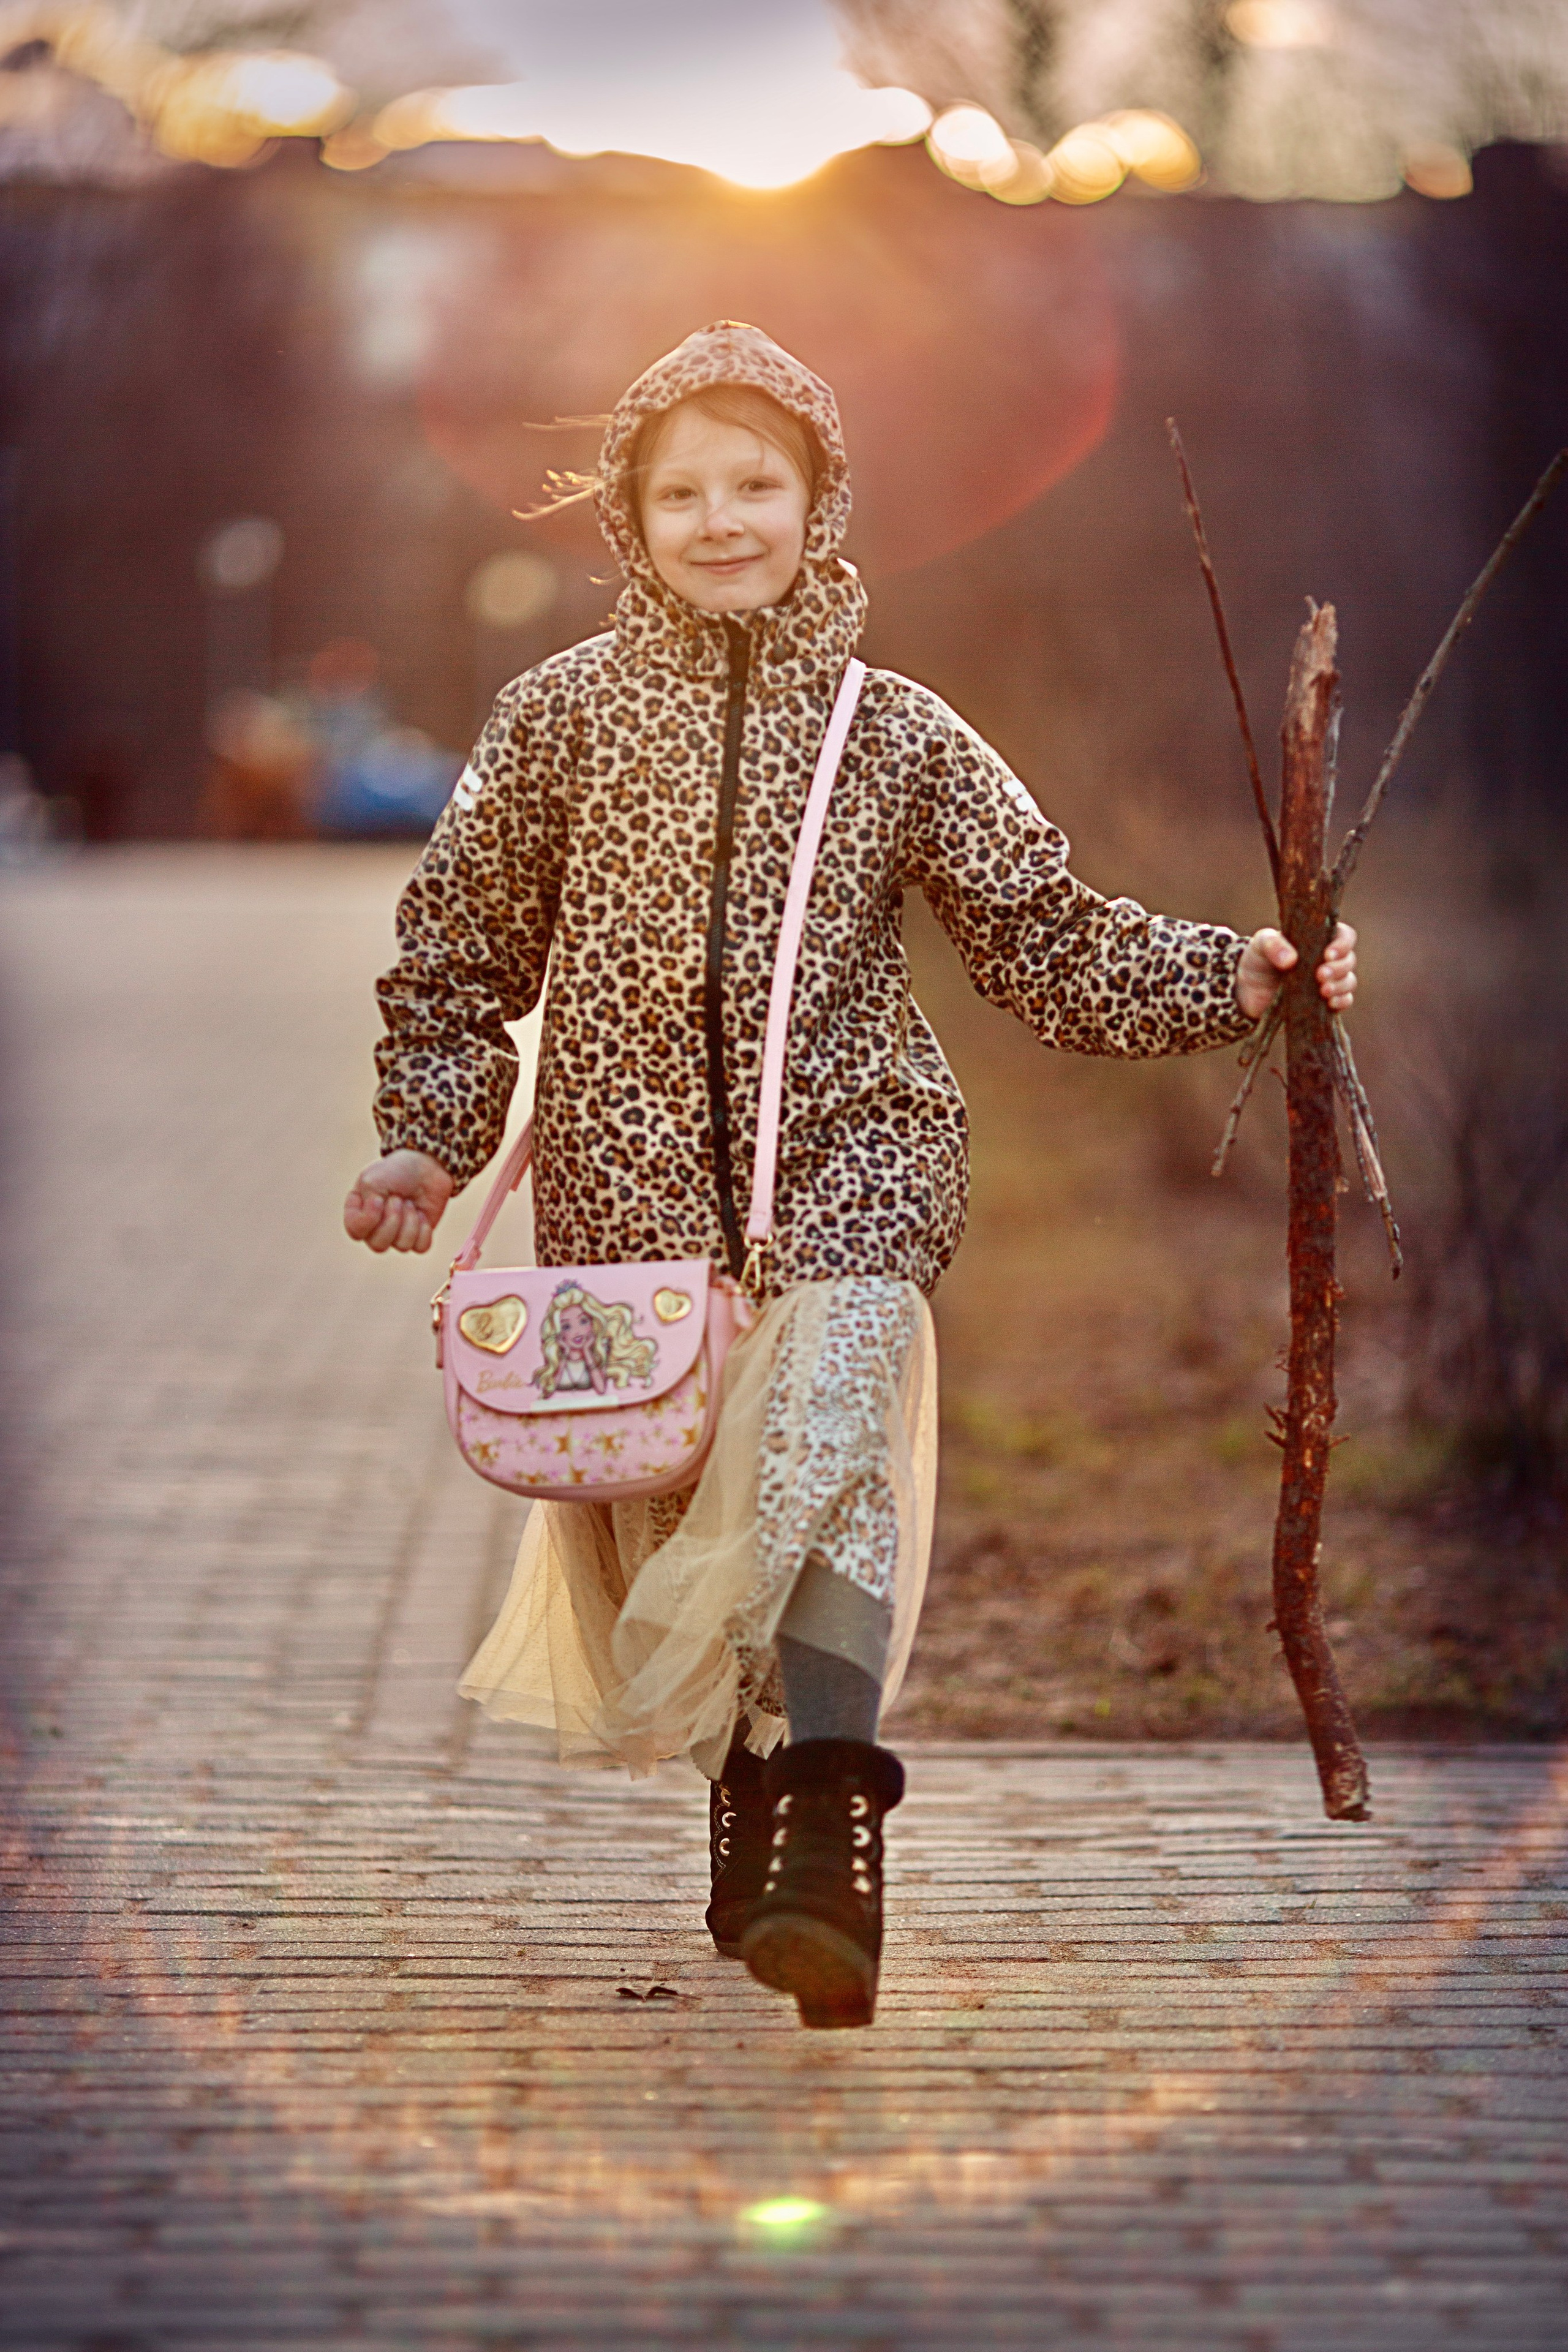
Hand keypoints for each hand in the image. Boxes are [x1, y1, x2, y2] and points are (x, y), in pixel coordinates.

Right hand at [343, 1150, 452, 1253]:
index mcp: (360, 1211)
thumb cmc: (397, 1170)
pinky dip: (423, 1230)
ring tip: (411, 1203)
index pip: (355, 1231)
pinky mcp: (418, 1235)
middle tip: (399, 1199)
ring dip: (409, 1222)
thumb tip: (378, 1223)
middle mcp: (376, 1226)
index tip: (378, 1199)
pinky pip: (419, 1247)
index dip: (368, 1219)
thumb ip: (366, 1204)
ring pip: (401, 1246)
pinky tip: (422, 1214)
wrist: (428, 1165)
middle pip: (378, 1244)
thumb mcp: (373, 1180)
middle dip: (392, 1221)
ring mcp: (397, 1233)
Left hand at [1237, 922, 1356, 1021]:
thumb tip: (1291, 959)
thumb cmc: (1257, 960)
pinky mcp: (1324, 1002)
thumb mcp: (1260, 945)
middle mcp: (1327, 960)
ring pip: (1349, 981)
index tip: (1327, 955)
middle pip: (1349, 960)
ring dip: (1341, 985)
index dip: (1342, 944)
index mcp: (1318, 940)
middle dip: (1338, 968)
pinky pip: (1345, 1001)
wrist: (1246, 991)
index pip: (1344, 935)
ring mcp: (1328, 981)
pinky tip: (1330, 1003)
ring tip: (1323, 990)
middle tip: (1319, 975)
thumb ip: (1273, 944)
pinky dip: (1342, 1001)